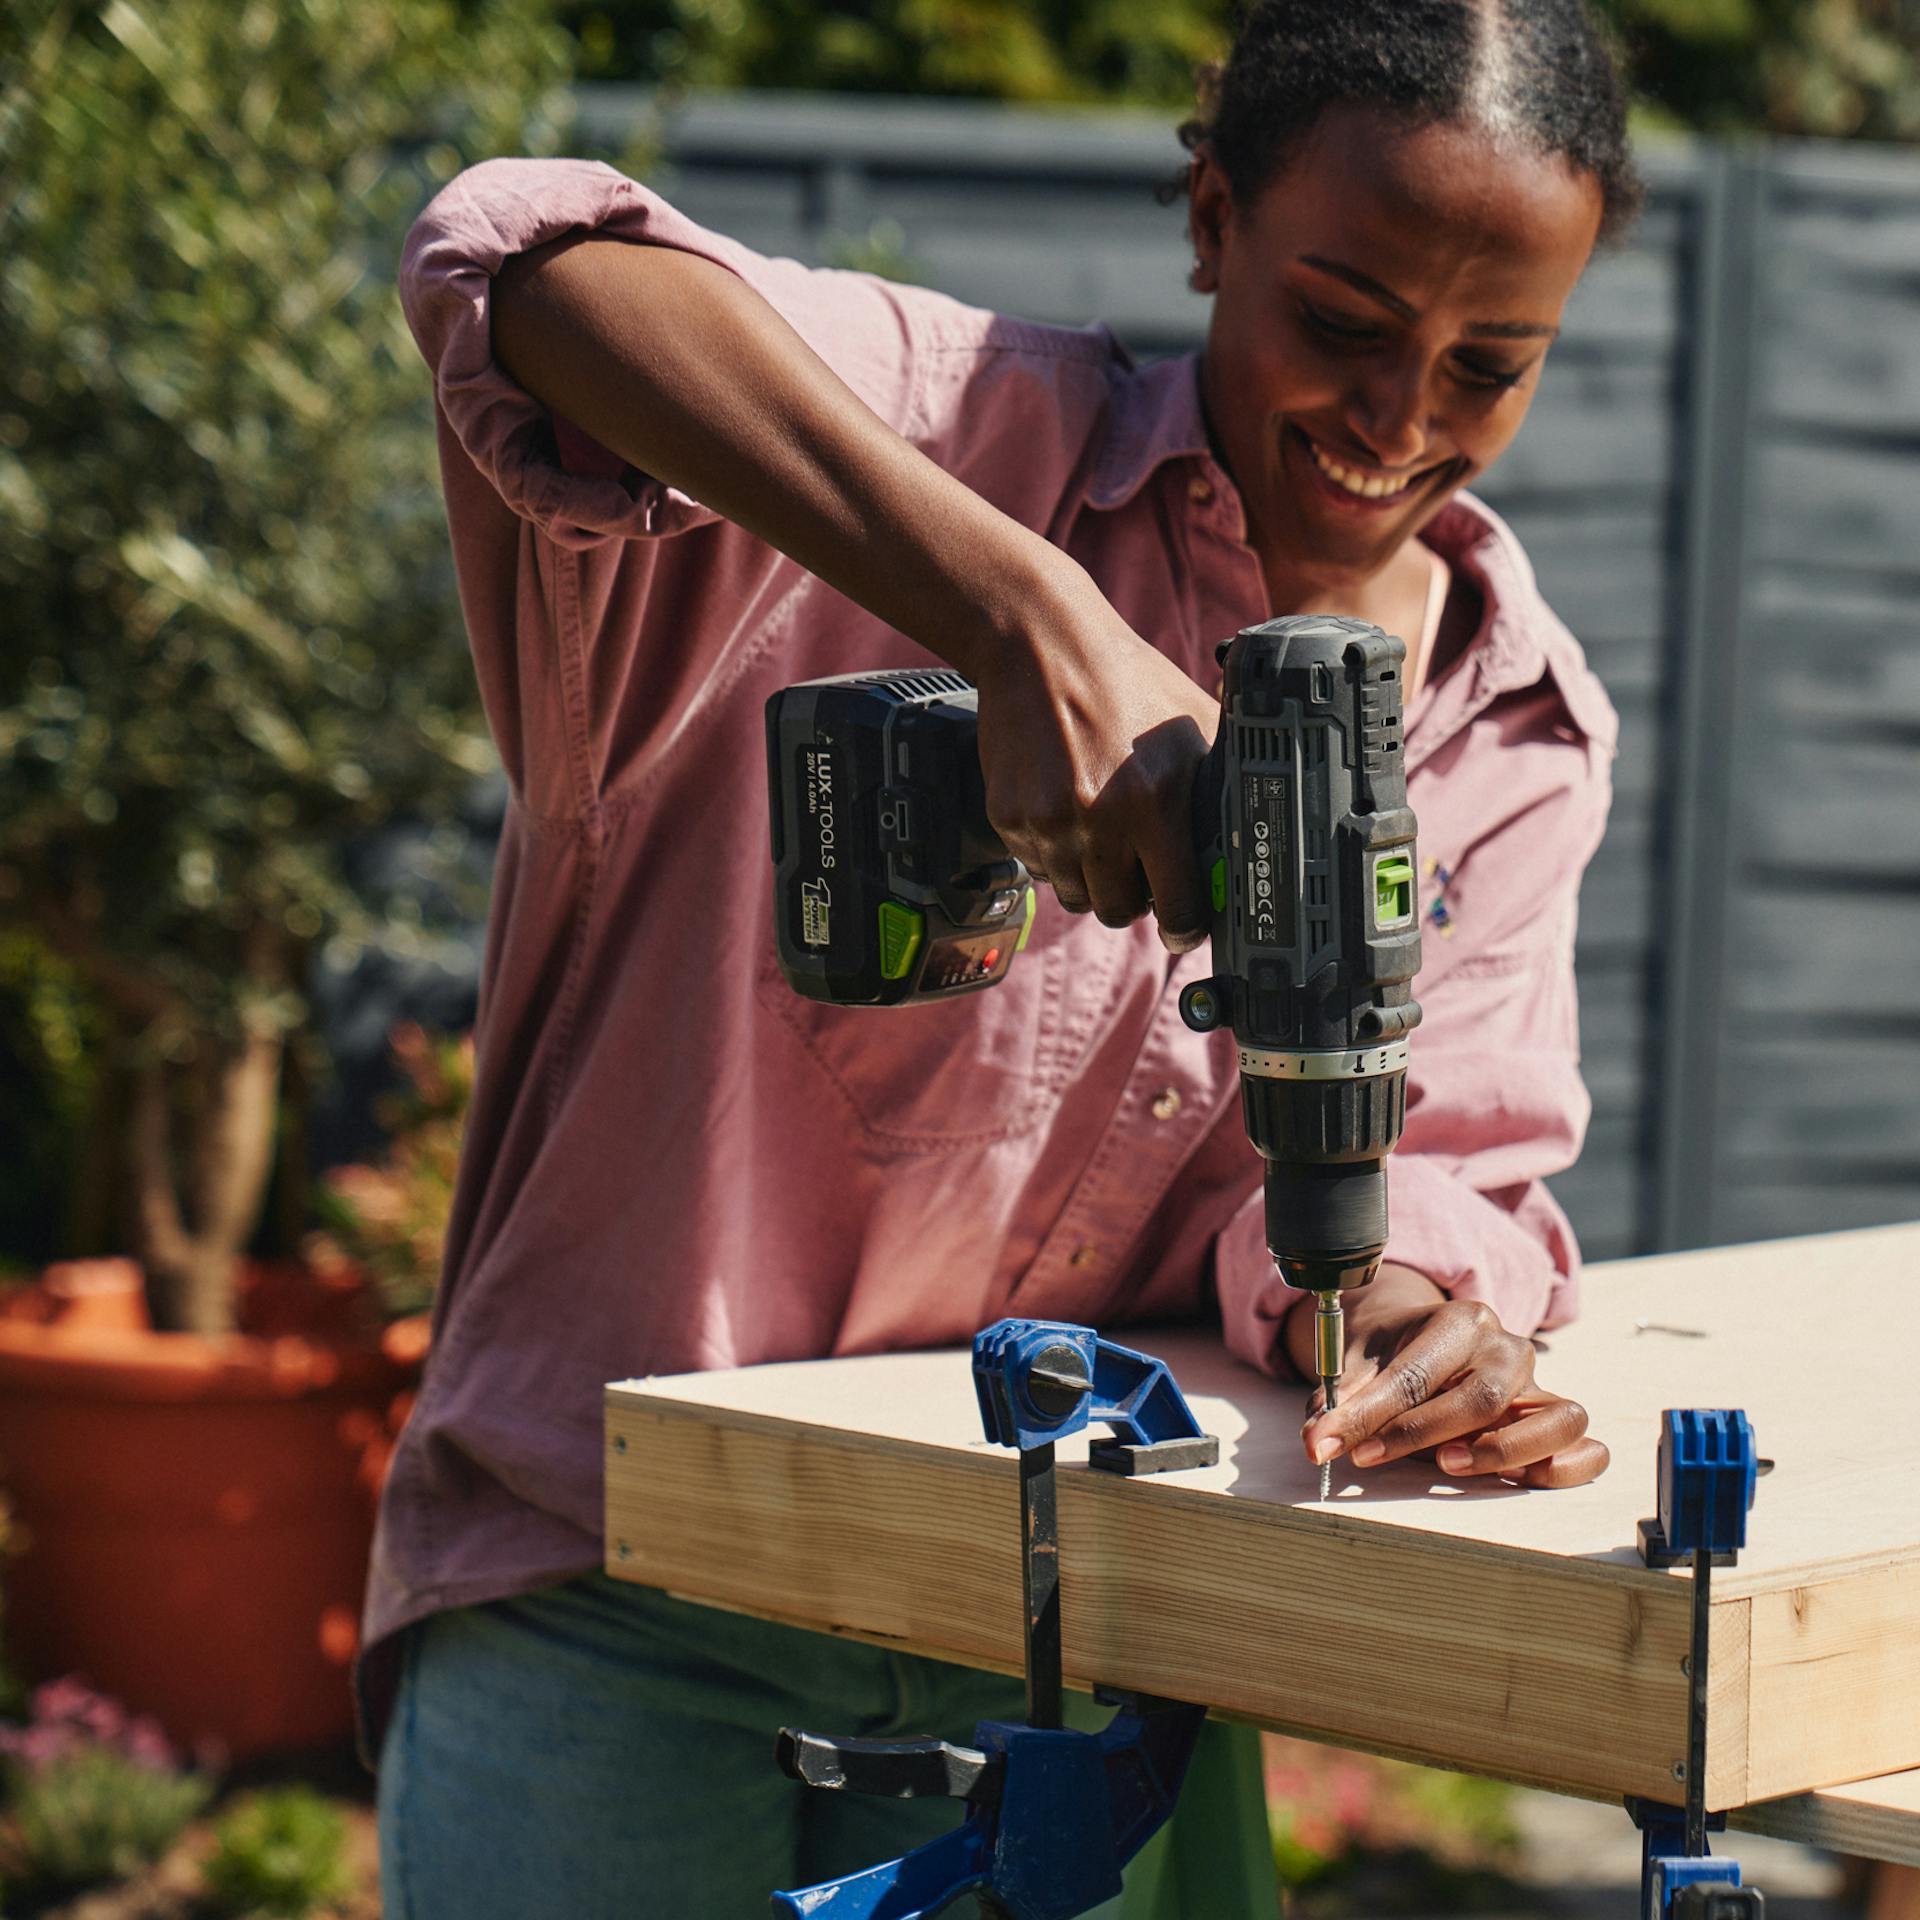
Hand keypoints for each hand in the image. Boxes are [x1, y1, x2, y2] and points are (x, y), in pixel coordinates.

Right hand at [970, 563, 1216, 950]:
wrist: (1040, 646)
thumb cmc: (1126, 680)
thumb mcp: (1193, 721)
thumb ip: (1219, 780)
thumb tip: (1250, 835)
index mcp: (1155, 802)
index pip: (1176, 906)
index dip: (1184, 925)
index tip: (1184, 925)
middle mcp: (1099, 821)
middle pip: (1119, 912)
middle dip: (1134, 898)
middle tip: (1139, 869)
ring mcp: (1048, 823)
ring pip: (1075, 895)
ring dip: (1092, 877)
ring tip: (1100, 831)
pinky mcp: (1009, 818)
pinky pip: (1037, 867)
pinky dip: (1054, 851)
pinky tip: (1065, 805)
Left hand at [1286, 1264, 1608, 1488]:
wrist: (1420, 1340)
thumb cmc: (1391, 1354)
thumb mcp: (1357, 1365)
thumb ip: (1338, 1402)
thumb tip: (1315, 1441)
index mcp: (1460, 1320)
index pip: (1415, 1373)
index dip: (1369, 1414)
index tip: (1328, 1442)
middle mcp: (1508, 1348)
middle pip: (1482, 1397)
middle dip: (1420, 1433)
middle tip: (1371, 1457)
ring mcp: (1539, 1387)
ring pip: (1557, 1418)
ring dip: (1503, 1452)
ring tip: (1448, 1465)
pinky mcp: (1556, 1421)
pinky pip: (1587, 1448)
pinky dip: (1563, 1468)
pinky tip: (1516, 1480)